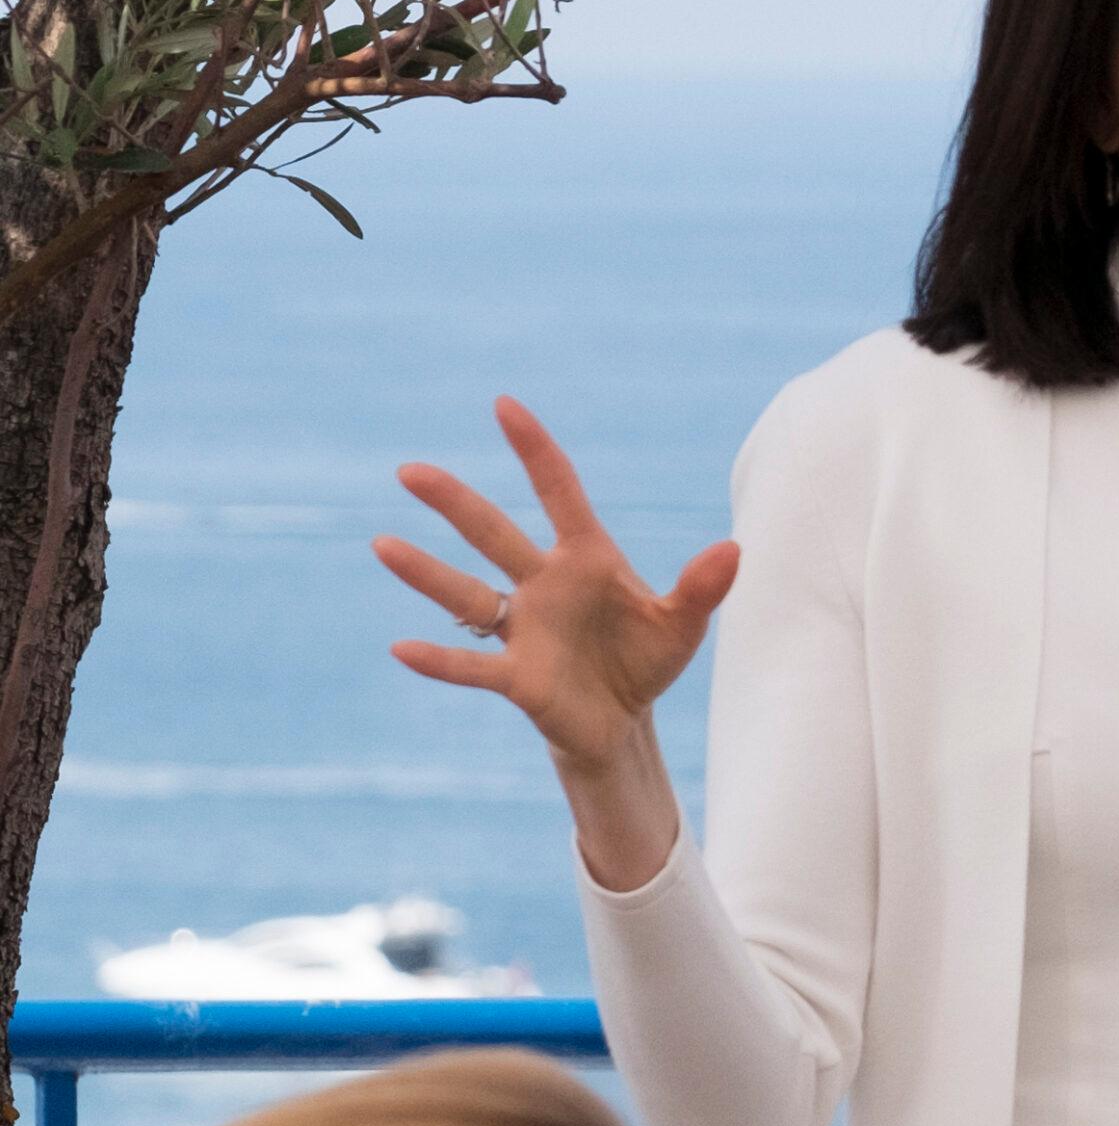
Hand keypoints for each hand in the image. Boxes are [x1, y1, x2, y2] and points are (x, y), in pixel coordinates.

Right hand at [374, 395, 740, 771]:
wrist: (624, 719)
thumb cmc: (646, 658)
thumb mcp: (682, 624)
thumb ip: (702, 588)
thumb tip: (731, 549)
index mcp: (586, 557)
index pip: (558, 491)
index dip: (534, 450)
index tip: (504, 405)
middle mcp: (544, 584)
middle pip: (493, 534)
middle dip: (454, 503)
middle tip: (409, 471)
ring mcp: (525, 628)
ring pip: (467, 594)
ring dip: (426, 573)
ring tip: (381, 544)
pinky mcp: (517, 676)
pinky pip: (472, 664)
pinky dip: (440, 659)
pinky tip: (402, 647)